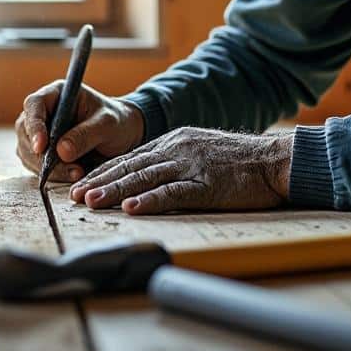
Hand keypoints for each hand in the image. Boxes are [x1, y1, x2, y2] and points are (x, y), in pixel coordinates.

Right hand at [14, 82, 144, 182]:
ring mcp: (40, 133)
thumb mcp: (107, 124)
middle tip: (69, 168)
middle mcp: (43, 112)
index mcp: (56, 94)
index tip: (41, 146)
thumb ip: (85, 135)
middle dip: (42, 154)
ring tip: (78, 172)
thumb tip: (61, 151)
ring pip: (29, 152)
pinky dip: (52, 174)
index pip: (34, 105)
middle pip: (26, 131)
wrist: (123, 135)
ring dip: (48, 168)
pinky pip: (37, 166)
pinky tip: (73, 174)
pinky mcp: (42, 153)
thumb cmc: (116, 121)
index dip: (34, 125)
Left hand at [68, 127, 292, 213]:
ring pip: (144, 178)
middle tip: (74, 196)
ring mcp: (190, 166)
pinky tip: (131, 208)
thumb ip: (175, 160)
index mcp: (173, 142)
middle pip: (129, 166)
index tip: (80, 185)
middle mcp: (176, 150)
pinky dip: (150, 201)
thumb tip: (147, 179)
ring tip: (91, 202)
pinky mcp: (207, 184)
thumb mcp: (200, 151)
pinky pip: (174, 192)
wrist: (276, 160)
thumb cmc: (241, 161)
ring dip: (114, 191)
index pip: (129, 157)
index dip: (102, 171)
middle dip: (99, 181)